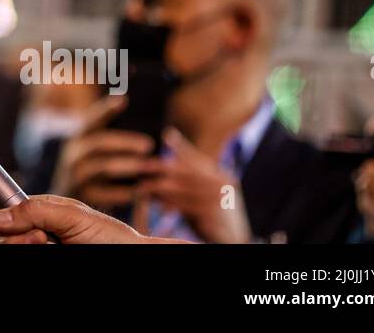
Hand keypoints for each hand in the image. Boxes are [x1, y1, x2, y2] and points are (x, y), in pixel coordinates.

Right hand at [0, 195, 172, 243]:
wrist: (129, 256)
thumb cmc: (108, 237)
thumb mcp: (71, 214)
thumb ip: (33, 210)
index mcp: (35, 214)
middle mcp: (30, 234)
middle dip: (11, 234)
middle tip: (40, 236)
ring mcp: (35, 251)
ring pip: (2, 248)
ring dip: (19, 244)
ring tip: (47, 244)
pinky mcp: (39, 265)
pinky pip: (17, 260)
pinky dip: (24, 253)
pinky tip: (45, 252)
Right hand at [51, 95, 153, 209]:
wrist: (67, 202)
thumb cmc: (94, 167)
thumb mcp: (96, 149)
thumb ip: (114, 136)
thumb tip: (138, 115)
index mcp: (80, 136)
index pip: (91, 119)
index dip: (105, 109)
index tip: (124, 100)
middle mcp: (74, 153)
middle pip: (99, 143)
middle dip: (125, 142)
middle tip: (150, 145)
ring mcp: (76, 174)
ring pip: (103, 167)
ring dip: (130, 166)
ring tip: (153, 167)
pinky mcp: (83, 195)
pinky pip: (106, 193)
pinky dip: (126, 192)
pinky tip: (145, 191)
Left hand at [136, 128, 250, 242]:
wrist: (231, 240)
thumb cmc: (211, 212)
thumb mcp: (202, 188)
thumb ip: (188, 169)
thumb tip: (168, 134)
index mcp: (221, 175)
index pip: (199, 158)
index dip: (182, 147)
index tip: (166, 135)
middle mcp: (223, 186)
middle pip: (187, 172)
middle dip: (163, 168)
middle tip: (142, 166)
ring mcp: (220, 201)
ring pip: (184, 190)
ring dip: (160, 188)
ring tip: (142, 187)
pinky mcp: (213, 217)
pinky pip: (186, 207)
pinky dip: (170, 204)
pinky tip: (157, 204)